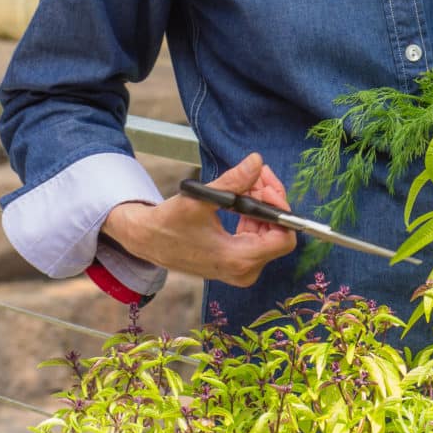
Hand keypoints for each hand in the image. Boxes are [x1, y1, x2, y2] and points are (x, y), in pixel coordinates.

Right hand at [101, 152, 296, 286]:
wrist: (149, 240)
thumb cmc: (170, 224)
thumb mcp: (202, 199)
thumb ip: (233, 181)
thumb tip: (258, 162)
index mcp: (238, 260)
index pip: (284, 238)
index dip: (280, 209)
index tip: (264, 188)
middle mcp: (244, 270)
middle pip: (278, 232)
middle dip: (270, 200)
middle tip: (258, 176)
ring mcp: (241, 269)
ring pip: (269, 232)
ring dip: (261, 204)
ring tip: (247, 182)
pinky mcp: (237, 263)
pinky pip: (258, 236)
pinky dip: (254, 214)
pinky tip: (241, 197)